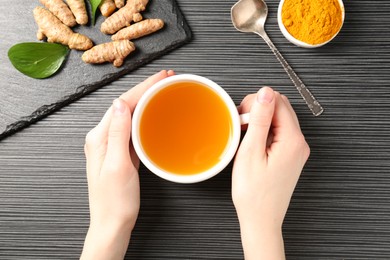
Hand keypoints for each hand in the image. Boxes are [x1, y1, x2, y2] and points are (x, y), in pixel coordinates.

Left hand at [80, 70, 174, 259]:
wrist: (113, 224)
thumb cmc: (114, 202)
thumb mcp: (118, 166)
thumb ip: (118, 134)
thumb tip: (119, 104)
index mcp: (99, 138)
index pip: (122, 103)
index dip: (143, 87)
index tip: (160, 77)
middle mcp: (102, 139)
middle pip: (126, 105)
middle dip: (146, 89)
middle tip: (166, 78)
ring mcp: (111, 146)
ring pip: (130, 115)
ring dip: (146, 100)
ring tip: (162, 90)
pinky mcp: (121, 153)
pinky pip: (133, 129)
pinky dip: (145, 117)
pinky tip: (153, 114)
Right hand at [232, 87, 309, 259]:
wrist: (261, 219)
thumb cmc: (254, 193)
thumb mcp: (252, 152)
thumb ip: (261, 119)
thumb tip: (266, 92)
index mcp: (293, 140)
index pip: (278, 101)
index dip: (257, 103)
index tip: (242, 117)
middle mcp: (299, 143)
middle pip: (281, 107)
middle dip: (259, 110)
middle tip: (242, 126)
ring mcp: (296, 150)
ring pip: (279, 119)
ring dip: (261, 121)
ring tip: (245, 136)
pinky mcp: (290, 156)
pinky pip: (279, 133)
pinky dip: (265, 132)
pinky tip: (252, 143)